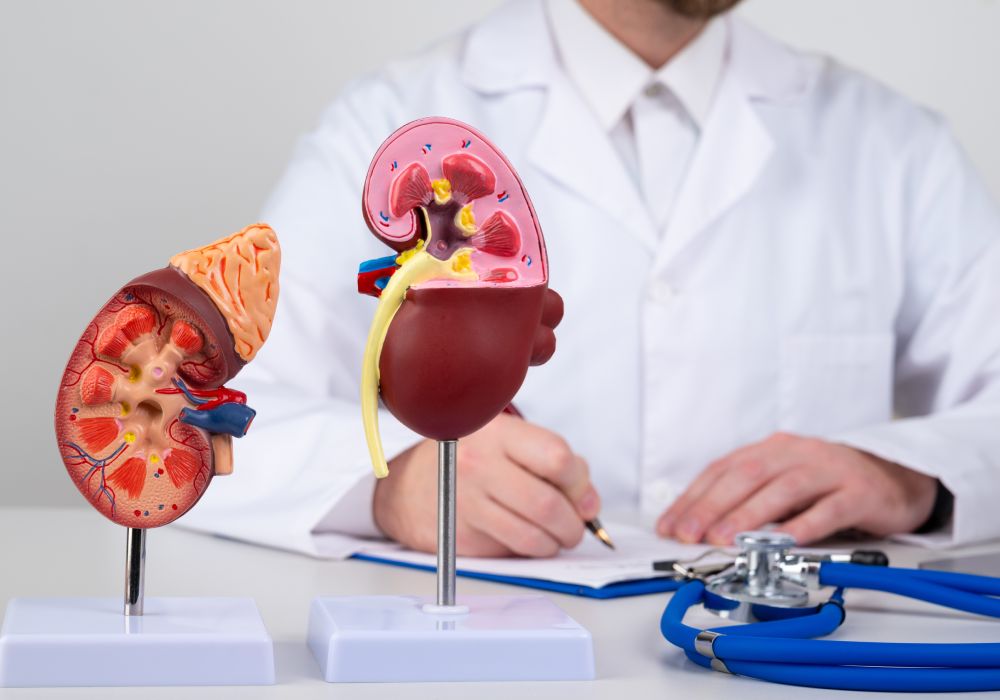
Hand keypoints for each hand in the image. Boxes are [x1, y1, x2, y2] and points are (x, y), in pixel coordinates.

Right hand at [373, 414, 600, 556]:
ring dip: (556, 543)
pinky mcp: (461, 536)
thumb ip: (552, 462)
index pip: (557, 458)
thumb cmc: (467, 459)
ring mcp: (466, 503)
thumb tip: (589, 503)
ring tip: (556, 536)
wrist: (406, 488)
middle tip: (575, 526)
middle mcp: (478, 465)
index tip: (581, 494)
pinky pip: (512, 551)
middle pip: (547, 504)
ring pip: (533, 537)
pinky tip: (527, 538)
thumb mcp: (506, 441)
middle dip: (573, 523)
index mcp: (496, 433)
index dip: (579, 483)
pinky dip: (530, 550)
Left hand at [657, 432, 937, 544]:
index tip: (670, 525)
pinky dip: (804, 525)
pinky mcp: (859, 492)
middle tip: (689, 533)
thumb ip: (747, 497)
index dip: (693, 497)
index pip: (723, 469)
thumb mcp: (782, 482)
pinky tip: (785, 542)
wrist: (893, 478)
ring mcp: (829, 470)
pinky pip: (829, 509)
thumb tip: (698, 524)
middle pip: (747, 475)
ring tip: (725, 538)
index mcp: (771, 449)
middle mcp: (796, 453)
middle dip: (712, 505)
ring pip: (783, 489)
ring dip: (750, 515)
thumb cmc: (827, 483)